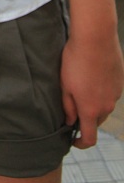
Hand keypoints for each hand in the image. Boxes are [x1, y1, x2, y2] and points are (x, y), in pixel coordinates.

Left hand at [61, 30, 123, 147]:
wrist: (95, 38)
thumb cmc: (75, 60)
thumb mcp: (64, 84)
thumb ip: (67, 107)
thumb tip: (70, 121)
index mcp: (90, 110)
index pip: (89, 138)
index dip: (80, 143)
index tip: (73, 140)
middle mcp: (106, 106)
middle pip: (96, 121)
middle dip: (85, 118)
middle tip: (73, 104)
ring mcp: (116, 95)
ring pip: (104, 106)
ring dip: (94, 102)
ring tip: (82, 83)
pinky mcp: (120, 82)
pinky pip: (110, 93)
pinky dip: (102, 90)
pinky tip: (93, 74)